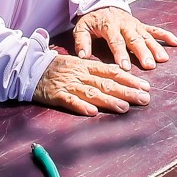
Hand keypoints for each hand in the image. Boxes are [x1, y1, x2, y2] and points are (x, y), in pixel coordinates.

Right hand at [33, 53, 150, 115]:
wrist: (31, 67)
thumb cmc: (58, 67)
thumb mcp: (79, 64)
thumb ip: (96, 71)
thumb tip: (119, 76)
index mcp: (87, 66)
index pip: (113, 72)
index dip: (130, 80)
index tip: (146, 86)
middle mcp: (81, 75)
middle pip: (107, 83)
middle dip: (127, 92)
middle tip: (145, 99)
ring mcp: (69, 84)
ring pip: (92, 93)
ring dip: (109, 100)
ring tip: (124, 108)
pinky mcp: (57, 95)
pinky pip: (70, 101)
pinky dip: (80, 106)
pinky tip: (92, 112)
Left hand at [74, 6, 176, 69]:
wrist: (101, 2)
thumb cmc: (91, 19)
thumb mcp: (81, 28)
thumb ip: (82, 41)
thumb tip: (83, 56)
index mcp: (109, 26)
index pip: (116, 41)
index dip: (121, 54)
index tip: (125, 67)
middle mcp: (125, 25)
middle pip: (135, 40)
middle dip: (142, 53)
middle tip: (149, 65)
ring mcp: (135, 25)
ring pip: (147, 36)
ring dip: (155, 47)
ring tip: (163, 59)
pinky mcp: (141, 25)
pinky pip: (155, 30)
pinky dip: (166, 36)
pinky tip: (176, 43)